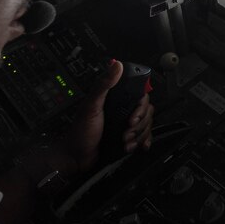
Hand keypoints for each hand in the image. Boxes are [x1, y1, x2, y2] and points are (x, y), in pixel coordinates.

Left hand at [56, 59, 154, 173]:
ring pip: (146, 125)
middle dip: (139, 125)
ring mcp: (126, 124)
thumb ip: (103, 85)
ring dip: (139, 136)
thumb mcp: (91, 106)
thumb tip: (116, 65)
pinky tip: (137, 146)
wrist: (78, 158)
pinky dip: (143, 142)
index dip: (141, 107)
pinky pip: (144, 137)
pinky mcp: (129, 137)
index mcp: (115, 99)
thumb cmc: (80, 132)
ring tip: (125, 142)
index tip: (133, 117)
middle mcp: (122, 110)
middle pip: (146, 112)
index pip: (139, 96)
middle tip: (126, 131)